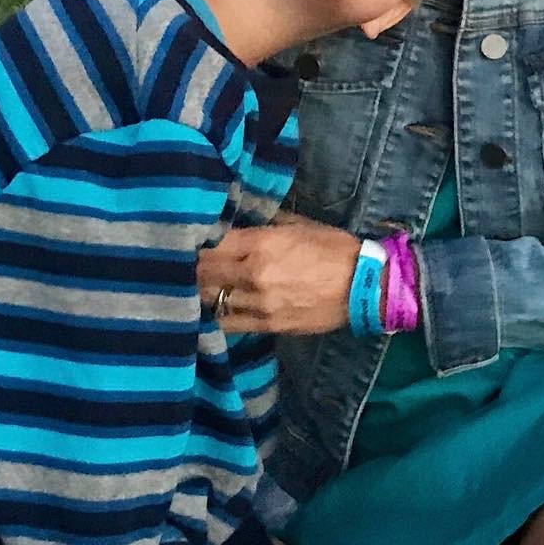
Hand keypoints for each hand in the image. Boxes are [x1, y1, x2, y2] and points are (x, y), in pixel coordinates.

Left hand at [199, 214, 359, 333]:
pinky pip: (228, 323)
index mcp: (261, 244)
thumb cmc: (333, 247)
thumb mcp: (298, 224)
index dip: (194, 240)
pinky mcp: (266, 325)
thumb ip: (264, 223)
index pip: (211, 243)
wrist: (363, 286)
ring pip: (211, 299)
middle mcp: (253, 274)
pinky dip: (214, 314)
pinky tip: (207, 308)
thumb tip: (238, 219)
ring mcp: (258, 304)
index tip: (186, 236)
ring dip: (199, 289)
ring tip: (190, 283)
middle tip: (179, 260)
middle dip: (190, 265)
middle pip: (204, 272)